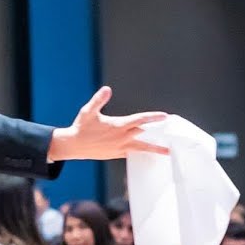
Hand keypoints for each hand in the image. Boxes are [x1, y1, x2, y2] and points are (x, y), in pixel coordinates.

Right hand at [46, 87, 169, 161]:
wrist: (73, 146)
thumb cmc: (81, 127)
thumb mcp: (88, 111)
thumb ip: (99, 100)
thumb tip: (107, 89)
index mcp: (118, 126)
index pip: (139, 120)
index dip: (153, 117)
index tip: (164, 116)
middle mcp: (121, 138)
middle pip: (145, 136)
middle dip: (158, 135)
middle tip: (172, 136)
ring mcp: (119, 148)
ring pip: (141, 148)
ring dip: (154, 149)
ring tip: (167, 152)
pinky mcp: (116, 154)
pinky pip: (132, 154)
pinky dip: (141, 153)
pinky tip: (148, 153)